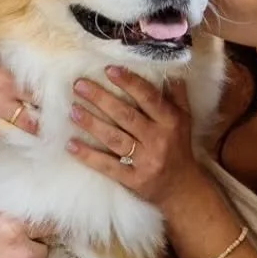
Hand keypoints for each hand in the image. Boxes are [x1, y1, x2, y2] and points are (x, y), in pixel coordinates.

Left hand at [68, 66, 199, 208]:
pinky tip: (71, 145)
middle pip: (126, 116)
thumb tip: (169, 71)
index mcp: (171, 122)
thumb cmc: (179, 147)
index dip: (129, 83)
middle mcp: (158, 139)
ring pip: (115, 139)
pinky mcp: (133, 179)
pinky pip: (108, 166)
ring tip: (73, 110)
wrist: (182, 188)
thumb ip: (176, 96)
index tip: (109, 70)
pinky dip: (89, 156)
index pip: (149, 98)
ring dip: (92, 124)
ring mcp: (145, 161)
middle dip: (101, 99)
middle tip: (79, 85)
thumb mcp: (185, 120)